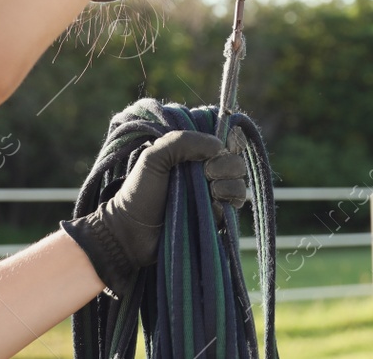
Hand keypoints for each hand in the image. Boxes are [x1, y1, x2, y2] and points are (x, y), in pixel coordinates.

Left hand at [62, 130, 248, 297]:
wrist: (132, 232)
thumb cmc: (139, 192)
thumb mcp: (154, 157)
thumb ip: (182, 142)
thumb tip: (219, 145)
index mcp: (192, 154)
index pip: (224, 141)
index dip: (229, 142)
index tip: (219, 148)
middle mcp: (206, 173)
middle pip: (236, 162)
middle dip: (226, 165)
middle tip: (206, 173)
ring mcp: (212, 196)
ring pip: (240, 185)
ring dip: (229, 185)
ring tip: (210, 192)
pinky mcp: (215, 219)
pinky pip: (234, 208)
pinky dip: (226, 204)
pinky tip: (212, 207)